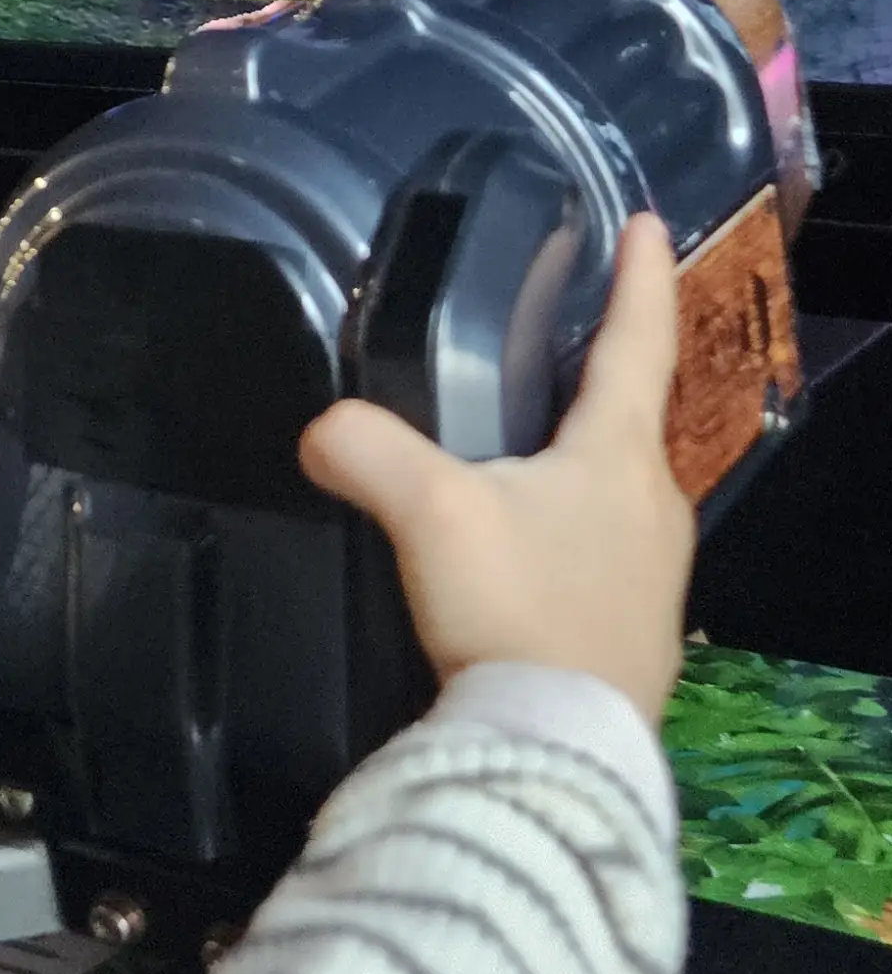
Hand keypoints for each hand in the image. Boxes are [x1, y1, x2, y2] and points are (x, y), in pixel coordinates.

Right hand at [297, 214, 693, 724]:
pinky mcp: (635, 632)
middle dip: (598, 374)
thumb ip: (367, 450)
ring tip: (529, 443)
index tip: (647, 224)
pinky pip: (603, 550)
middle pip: (628, 417)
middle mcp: (654, 504)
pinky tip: (525, 547)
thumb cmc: (516, 609)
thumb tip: (320, 429)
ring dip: (580, 458)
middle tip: (561, 337)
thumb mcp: (431, 514)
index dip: (641, 278)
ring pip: (615, 488)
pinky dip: (570, 525)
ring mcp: (653, 573)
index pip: (638, 341)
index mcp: (619, 455)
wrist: (561, 749)